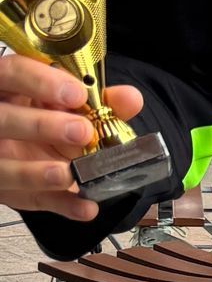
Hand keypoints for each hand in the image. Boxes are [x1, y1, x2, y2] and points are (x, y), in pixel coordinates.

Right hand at [0, 51, 143, 216]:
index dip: (41, 82)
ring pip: (3, 166)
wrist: (31, 151)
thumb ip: (99, 100)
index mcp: (9, 88)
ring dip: (36, 173)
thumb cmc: (48, 118)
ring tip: (70, 174)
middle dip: (42, 126)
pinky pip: (28, 200)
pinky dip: (60, 206)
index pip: (12, 74)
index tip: (77, 94)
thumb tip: (130, 99)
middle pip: (3, 120)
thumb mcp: (69, 105)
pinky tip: (86, 207)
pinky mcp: (6, 188)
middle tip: (82, 131)